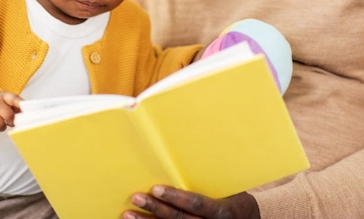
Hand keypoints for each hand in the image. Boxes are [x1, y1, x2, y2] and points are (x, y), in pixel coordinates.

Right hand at [0, 91, 22, 135]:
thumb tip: (26, 114)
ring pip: (0, 125)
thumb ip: (16, 106)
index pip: (13, 98)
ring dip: (2, 128)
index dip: (20, 104)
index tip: (25, 110)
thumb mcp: (5, 101)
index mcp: (3, 96)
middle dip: (11, 122)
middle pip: (9, 116)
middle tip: (9, 121)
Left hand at [122, 187, 258, 218]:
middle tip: (136, 197)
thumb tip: (183, 151)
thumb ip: (207, 178)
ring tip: (127, 214)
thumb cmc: (235, 197)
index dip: (175, 197)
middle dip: (155, 209)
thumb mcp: (227, 186)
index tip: (156, 188)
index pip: (196, 204)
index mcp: (221, 211)